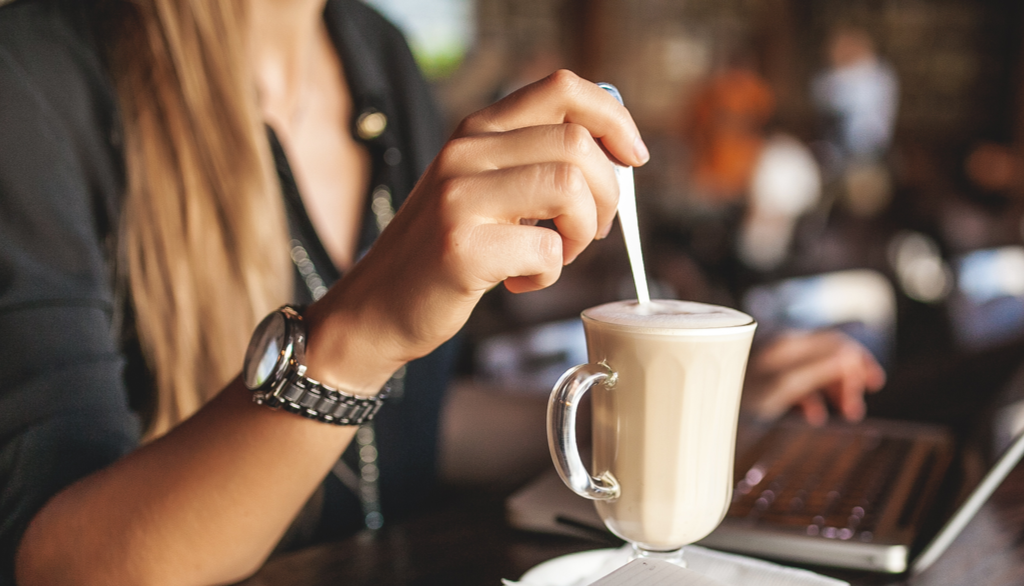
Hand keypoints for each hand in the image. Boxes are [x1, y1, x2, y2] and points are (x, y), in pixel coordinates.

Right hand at [305, 71, 648, 388]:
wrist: (379, 305)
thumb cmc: (446, 249)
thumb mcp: (482, 186)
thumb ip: (533, 161)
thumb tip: (617, 153)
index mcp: (477, 130)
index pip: (562, 88)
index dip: (613, 117)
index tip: (634, 156)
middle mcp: (466, 152)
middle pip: (579, 144)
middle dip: (606, 197)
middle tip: (587, 232)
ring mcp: (460, 198)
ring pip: (570, 189)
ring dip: (582, 233)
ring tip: (556, 255)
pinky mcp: (462, 248)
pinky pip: (546, 250)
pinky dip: (549, 275)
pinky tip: (519, 282)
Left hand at [741, 330, 885, 424]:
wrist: (700, 416)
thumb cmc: (734, 401)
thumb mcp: (780, 388)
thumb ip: (816, 369)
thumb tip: (851, 356)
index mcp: (786, 345)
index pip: (836, 342)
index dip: (859, 361)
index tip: (874, 384)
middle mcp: (779, 349)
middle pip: (828, 355)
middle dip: (847, 379)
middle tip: (854, 410)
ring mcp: (770, 364)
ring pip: (814, 370)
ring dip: (833, 389)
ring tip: (843, 414)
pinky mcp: (763, 380)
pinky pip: (797, 382)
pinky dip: (812, 396)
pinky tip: (814, 415)